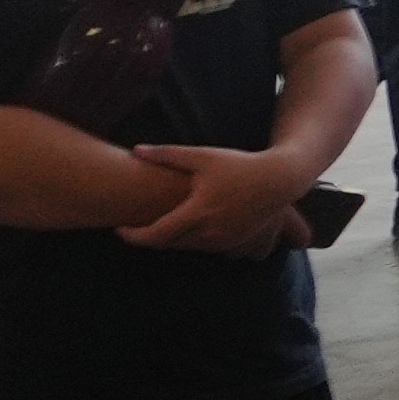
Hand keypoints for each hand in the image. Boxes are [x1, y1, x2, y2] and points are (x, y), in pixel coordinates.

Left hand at [123, 139, 324, 252]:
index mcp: (196, 212)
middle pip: (167, 244)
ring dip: (172, 239)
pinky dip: (193, 241)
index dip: (132, 235)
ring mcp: (223, 242)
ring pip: (186, 248)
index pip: (154, 235)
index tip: (119, 229)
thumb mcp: (203, 156)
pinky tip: (192, 227)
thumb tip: (135, 150)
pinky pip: (206, 249)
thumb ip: (167, 154)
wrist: (279, 181)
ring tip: (164, 223)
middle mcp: (208, 232)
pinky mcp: (234, 245)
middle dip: (150, 236)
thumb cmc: (239, 165)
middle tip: (136, 225)